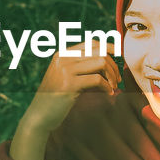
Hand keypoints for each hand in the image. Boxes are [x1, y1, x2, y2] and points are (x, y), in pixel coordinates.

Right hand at [10, 44, 120, 159]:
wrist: (39, 116)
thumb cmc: (56, 99)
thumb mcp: (66, 78)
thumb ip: (82, 68)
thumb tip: (109, 63)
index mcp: (63, 54)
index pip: (92, 43)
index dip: (109, 47)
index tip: (119, 57)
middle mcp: (63, 58)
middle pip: (99, 51)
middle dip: (113, 64)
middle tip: (118, 79)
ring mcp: (65, 70)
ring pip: (100, 62)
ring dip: (112, 75)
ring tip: (114, 86)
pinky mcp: (69, 84)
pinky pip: (97, 79)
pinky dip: (107, 86)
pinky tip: (108, 93)